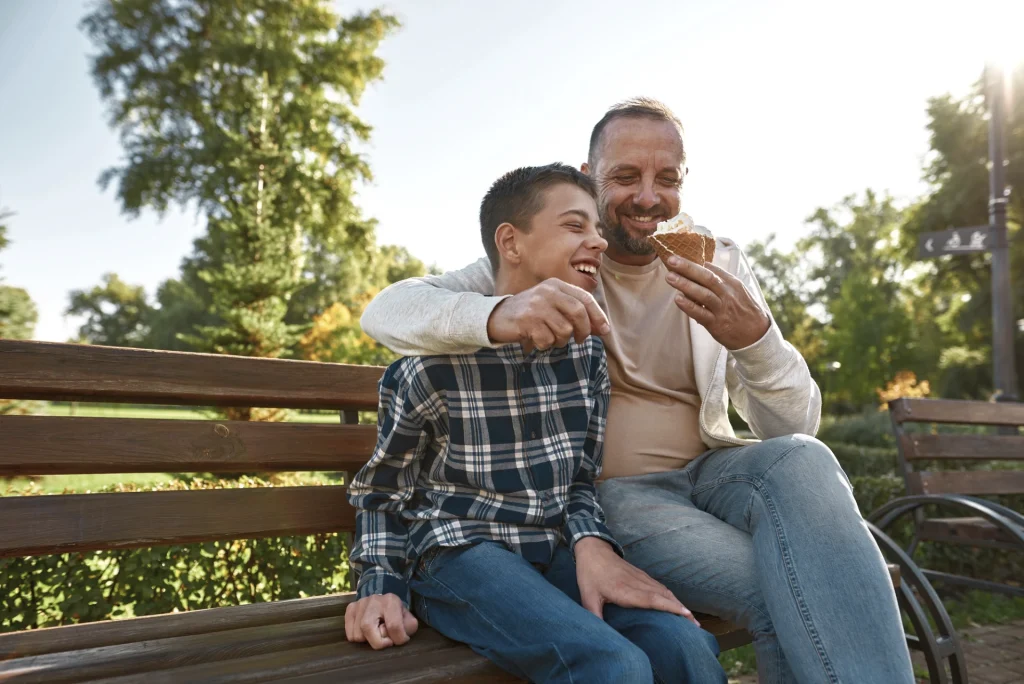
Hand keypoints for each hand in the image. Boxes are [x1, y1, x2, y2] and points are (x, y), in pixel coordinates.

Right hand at [344, 593, 418, 649]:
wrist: (385, 604)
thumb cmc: (398, 616)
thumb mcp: (408, 621)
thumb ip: (408, 629)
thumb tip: (397, 637)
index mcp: (391, 601)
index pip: (393, 625)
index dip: (398, 639)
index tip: (399, 640)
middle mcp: (373, 600)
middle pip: (367, 628)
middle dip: (377, 642)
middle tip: (385, 642)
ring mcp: (359, 604)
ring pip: (357, 634)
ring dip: (368, 641)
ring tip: (376, 634)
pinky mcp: (350, 609)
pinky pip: (350, 635)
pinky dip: (359, 639)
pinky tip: (367, 633)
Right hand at [487, 278, 609, 351]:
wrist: (497, 317)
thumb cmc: (531, 314)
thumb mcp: (554, 307)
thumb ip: (576, 314)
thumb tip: (602, 328)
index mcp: (556, 285)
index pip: (585, 298)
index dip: (598, 315)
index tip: (604, 330)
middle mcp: (547, 292)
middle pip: (578, 313)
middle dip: (584, 330)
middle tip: (579, 340)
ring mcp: (536, 305)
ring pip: (564, 330)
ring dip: (561, 341)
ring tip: (550, 338)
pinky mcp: (527, 320)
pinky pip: (547, 340)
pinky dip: (545, 345)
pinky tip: (536, 339)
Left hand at [573, 537, 699, 625]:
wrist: (593, 550)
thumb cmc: (590, 574)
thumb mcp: (587, 596)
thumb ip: (593, 614)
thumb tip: (598, 635)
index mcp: (625, 590)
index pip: (652, 599)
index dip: (669, 606)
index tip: (686, 614)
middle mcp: (637, 583)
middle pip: (664, 596)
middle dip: (682, 610)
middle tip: (696, 626)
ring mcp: (642, 578)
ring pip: (665, 591)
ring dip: (679, 604)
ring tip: (692, 620)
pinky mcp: (642, 576)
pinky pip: (660, 587)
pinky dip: (672, 597)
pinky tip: (678, 605)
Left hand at [664, 256, 770, 349]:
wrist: (757, 335)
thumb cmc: (743, 310)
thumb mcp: (738, 290)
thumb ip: (722, 278)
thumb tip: (704, 264)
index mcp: (732, 283)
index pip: (711, 269)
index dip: (693, 262)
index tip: (678, 256)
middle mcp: (727, 294)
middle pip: (707, 277)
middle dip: (688, 268)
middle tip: (671, 260)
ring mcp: (722, 309)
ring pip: (703, 294)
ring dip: (685, 284)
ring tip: (670, 277)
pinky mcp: (717, 324)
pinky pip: (701, 314)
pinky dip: (688, 306)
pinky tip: (677, 299)